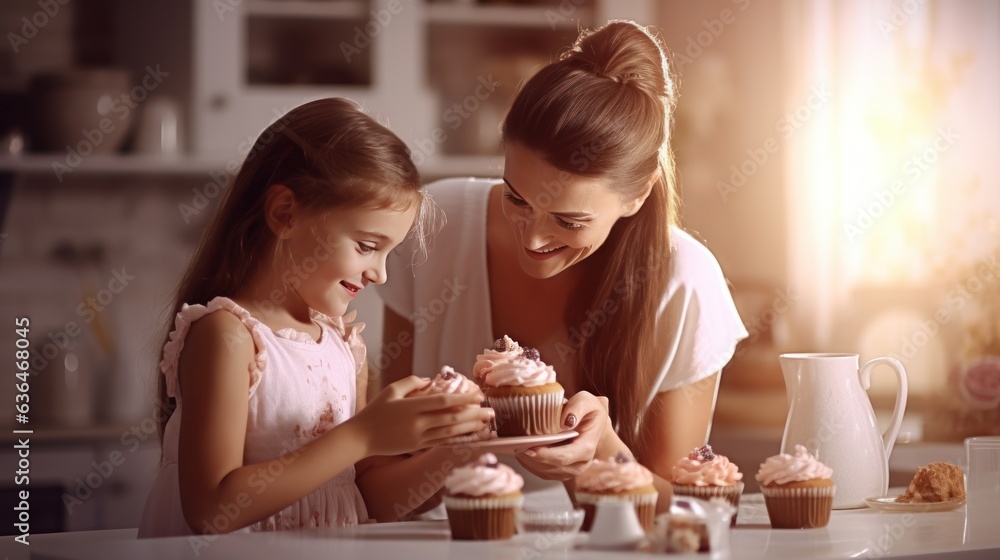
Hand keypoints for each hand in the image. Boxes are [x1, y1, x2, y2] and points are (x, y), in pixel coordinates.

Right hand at [351, 376, 493, 455]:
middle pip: (452, 418)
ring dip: (470, 428)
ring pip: (450, 433)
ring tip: (486, 423)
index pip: (443, 401)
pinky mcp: (417, 447)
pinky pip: (441, 442)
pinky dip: (457, 439)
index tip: (479, 395)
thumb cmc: (374, 411)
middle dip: (474, 414)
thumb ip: (411, 382)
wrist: (360, 438)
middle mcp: (417, 424)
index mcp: (412, 407)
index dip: (464, 398)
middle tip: (491, 411)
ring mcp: (418, 438)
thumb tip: (430, 380)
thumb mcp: (391, 390)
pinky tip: (469, 435)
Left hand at [513, 391, 610, 480]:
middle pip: (553, 467)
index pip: (564, 456)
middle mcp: (581, 463)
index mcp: (587, 447)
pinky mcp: (563, 471)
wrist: (593, 421)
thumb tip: (565, 422)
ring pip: (547, 472)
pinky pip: (545, 473)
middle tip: (516, 447)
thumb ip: (577, 408)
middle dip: (533, 459)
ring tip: (516, 449)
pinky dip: (531, 465)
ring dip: (530, 463)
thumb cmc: (588, 409)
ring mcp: (572, 469)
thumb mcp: (586, 401)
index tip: (528, 448)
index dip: (544, 455)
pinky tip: (522, 454)